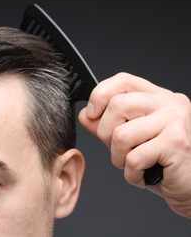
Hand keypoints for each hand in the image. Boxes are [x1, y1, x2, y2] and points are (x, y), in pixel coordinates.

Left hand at [78, 72, 190, 218]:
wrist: (190, 186)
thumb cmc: (162, 162)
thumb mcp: (129, 140)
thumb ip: (106, 125)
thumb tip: (85, 115)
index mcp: (156, 97)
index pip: (122, 80)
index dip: (100, 95)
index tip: (92, 114)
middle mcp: (168, 103)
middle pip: (117, 105)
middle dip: (106, 134)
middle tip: (120, 151)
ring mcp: (175, 120)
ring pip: (121, 134)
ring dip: (119, 158)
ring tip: (135, 165)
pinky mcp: (176, 142)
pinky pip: (134, 158)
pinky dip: (133, 174)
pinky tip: (146, 175)